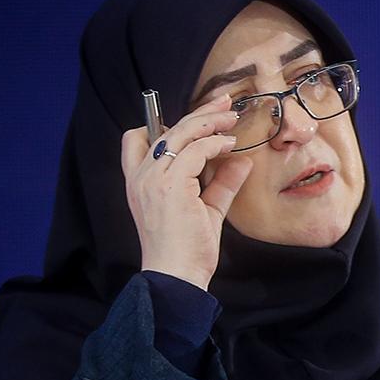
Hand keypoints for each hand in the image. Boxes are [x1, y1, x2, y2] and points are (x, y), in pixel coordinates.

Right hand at [118, 93, 252, 289]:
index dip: (166, 124)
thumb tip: (241, 161)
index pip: (138, 139)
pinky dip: (214, 143)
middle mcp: (140, 176)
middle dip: (197, 113)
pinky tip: (229, 144)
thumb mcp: (206, 209)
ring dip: (209, 122)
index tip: (198, 120)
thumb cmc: (187, 249)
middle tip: (223, 103)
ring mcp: (152, 179)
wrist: (177, 276)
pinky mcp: (170, 185)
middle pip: (165, 129)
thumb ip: (220, 184)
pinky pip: (195, 150)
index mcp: (139, 181)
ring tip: (231, 118)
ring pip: (181, 134)